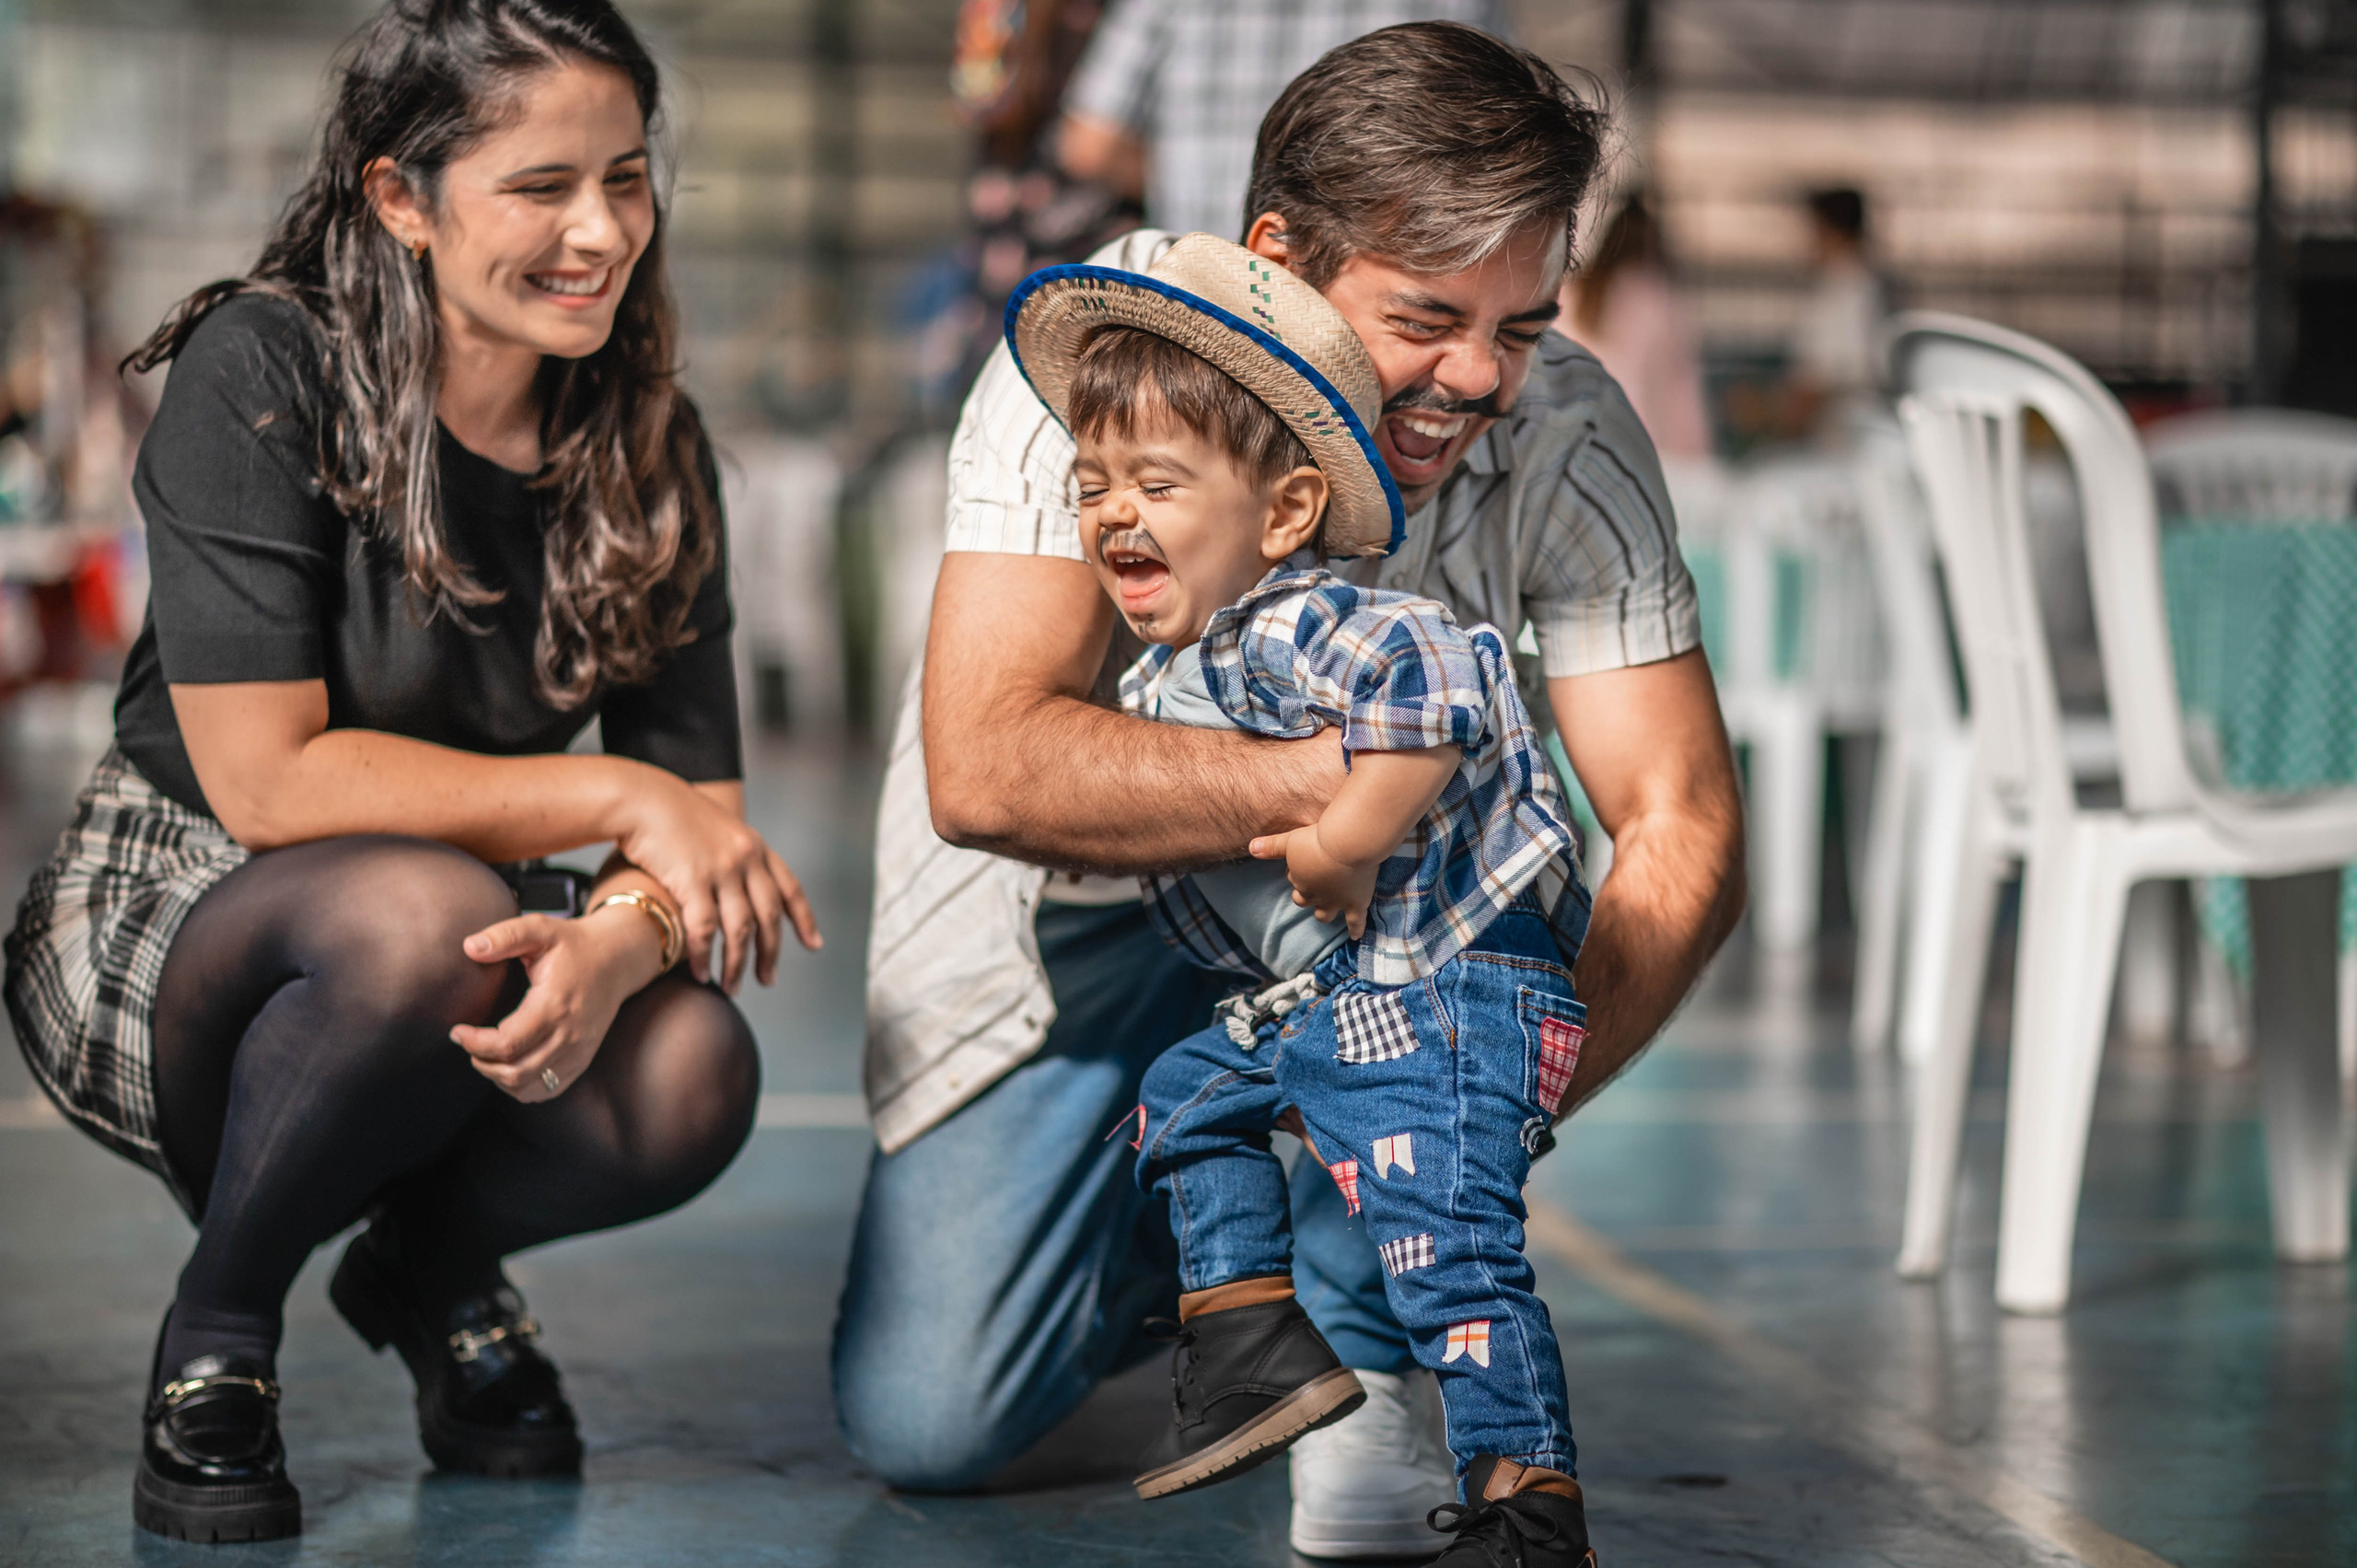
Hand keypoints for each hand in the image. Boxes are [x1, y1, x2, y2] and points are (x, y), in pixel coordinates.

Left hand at [450, 907, 658, 1101]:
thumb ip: (504, 935)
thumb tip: (470, 947)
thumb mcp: (540, 929)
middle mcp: (569, 1035)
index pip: (507, 1044)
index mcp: (554, 1006)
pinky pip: (547, 1091)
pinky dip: (521, 1087)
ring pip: (528, 1087)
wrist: (618, 959)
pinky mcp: (582, 1060)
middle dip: (481, 1062)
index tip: (457, 1030)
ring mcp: (578, 1052)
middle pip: (515, 1072)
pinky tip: (510, 1065)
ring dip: (498, 1078)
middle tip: (468, 1042)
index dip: (474, 1043)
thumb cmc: (575, 944)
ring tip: (486, 1055)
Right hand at [612, 771, 821, 989]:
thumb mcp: (717, 829)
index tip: (814, 945)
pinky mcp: (692, 880)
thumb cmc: (670, 815)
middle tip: (768, 980)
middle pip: (768, 917)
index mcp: (755, 847)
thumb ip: (733, 856)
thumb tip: (739, 888)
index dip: (804, 919)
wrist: (641, 797)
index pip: (789, 889)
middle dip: (770, 953)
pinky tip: (700, 973)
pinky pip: (704, 930)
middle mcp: (746, 858)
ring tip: (731, 988)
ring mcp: (721, 870)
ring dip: (737, 965)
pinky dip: (703, 956)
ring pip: (740, 931)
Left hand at [1250, 821, 1379, 937]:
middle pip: (1304, 899)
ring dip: (1323, 913)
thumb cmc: (1318, 840)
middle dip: (1305, 894)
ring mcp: (1336, 901)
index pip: (1293, 878)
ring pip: (1324, 914)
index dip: (1297, 870)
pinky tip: (1354, 936)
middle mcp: (1315, 895)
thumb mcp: (1290, 840)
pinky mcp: (1356, 903)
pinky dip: (1356, 929)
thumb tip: (1250, 847)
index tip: (1306, 858)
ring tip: (1325, 913)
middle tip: (1313, 882)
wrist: (1348, 844)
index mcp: (1299, 880)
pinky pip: (1356, 921)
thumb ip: (1271, 846)